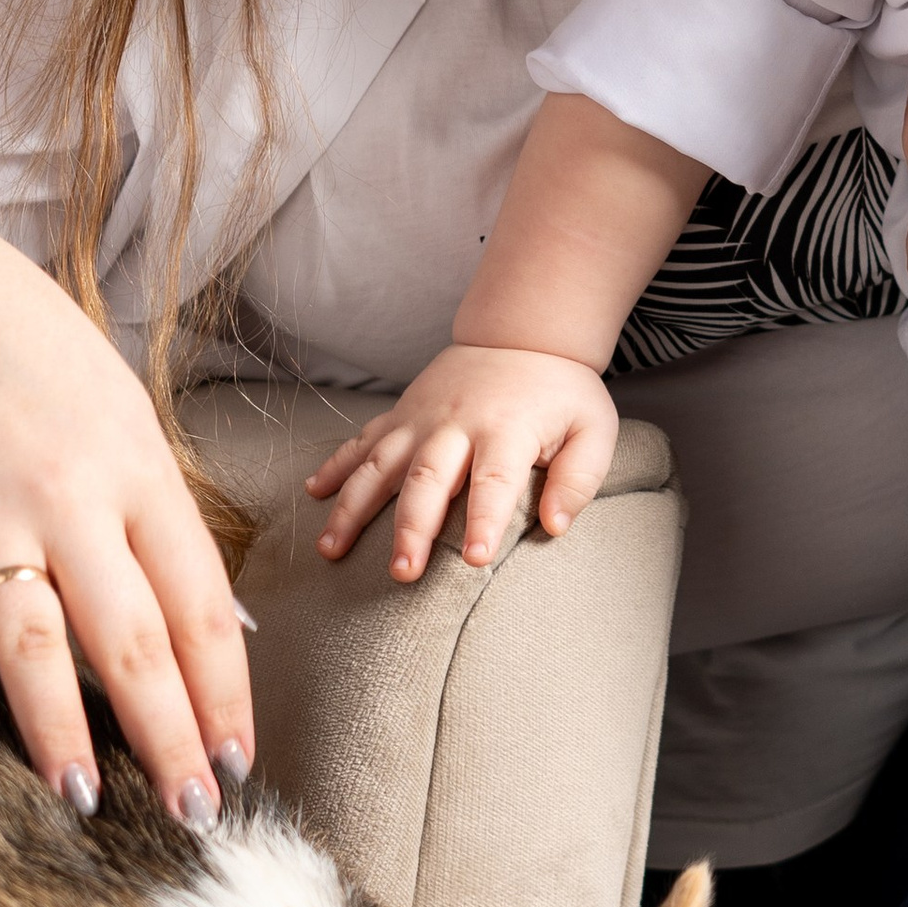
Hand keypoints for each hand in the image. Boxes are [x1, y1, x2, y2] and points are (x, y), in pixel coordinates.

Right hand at [0, 206, 254, 820]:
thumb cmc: (32, 362)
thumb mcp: (124, 419)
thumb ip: (165, 521)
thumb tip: (224, 629)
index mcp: (137, 473)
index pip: (200, 604)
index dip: (226, 693)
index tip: (242, 764)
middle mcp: (68, 494)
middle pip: (131, 635)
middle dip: (169, 733)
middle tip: (193, 814)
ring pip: (28, 634)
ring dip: (55, 725)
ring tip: (80, 800)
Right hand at [306, 346, 618, 581]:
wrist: (522, 333)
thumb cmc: (561, 394)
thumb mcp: (593, 430)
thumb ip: (578, 479)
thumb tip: (556, 526)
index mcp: (507, 429)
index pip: (495, 481)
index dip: (485, 522)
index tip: (475, 561)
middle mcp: (456, 424)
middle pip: (429, 479)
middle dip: (413, 528)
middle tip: (403, 573)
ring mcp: (421, 418)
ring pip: (380, 464)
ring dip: (353, 507)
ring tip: (332, 549)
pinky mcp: (401, 414)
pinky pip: (362, 441)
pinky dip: (336, 466)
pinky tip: (315, 494)